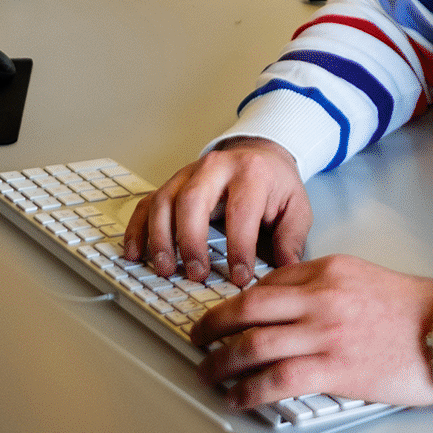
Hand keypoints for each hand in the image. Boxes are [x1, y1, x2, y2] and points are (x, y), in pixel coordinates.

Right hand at [123, 137, 307, 286]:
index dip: (239, 247)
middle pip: (193, 200)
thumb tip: (285, 271)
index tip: (239, 277)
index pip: (241, 211)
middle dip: (191, 241)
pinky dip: (137, 229)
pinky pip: (146, 204)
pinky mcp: (170, 185)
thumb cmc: (275, 185)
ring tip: (166, 269)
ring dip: (160, 238)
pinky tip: (136, 253)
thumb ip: (291, 239)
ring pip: (164, 201)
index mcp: (250, 173)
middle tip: (196, 274)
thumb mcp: (296, 207)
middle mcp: (215, 168)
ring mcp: (187, 174)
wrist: (259, 155)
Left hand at [191, 254, 432, 408]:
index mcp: (329, 270)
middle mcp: (321, 297)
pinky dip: (247, 390)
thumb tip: (287, 304)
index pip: (269, 281)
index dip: (238, 301)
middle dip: (212, 324)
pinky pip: (276, 379)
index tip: (224, 315)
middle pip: (247, 308)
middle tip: (197, 337)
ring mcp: (325, 332)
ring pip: (253, 344)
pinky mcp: (334, 368)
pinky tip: (237, 397)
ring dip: (220, 361)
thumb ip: (325, 286)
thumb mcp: (364, 278)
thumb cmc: (416, 309)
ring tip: (207, 372)